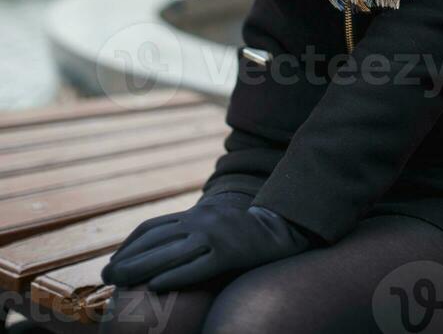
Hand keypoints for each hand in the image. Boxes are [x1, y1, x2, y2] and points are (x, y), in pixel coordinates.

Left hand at [100, 192, 318, 292]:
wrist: (279, 228)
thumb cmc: (241, 233)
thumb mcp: (212, 223)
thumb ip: (189, 231)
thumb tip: (159, 252)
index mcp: (194, 214)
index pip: (151, 227)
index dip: (128, 244)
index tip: (112, 261)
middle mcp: (200, 221)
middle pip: (155, 240)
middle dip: (127, 258)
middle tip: (105, 276)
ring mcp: (214, 236)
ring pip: (170, 253)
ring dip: (140, 267)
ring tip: (119, 281)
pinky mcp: (229, 252)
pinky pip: (197, 267)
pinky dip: (173, 276)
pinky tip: (155, 286)